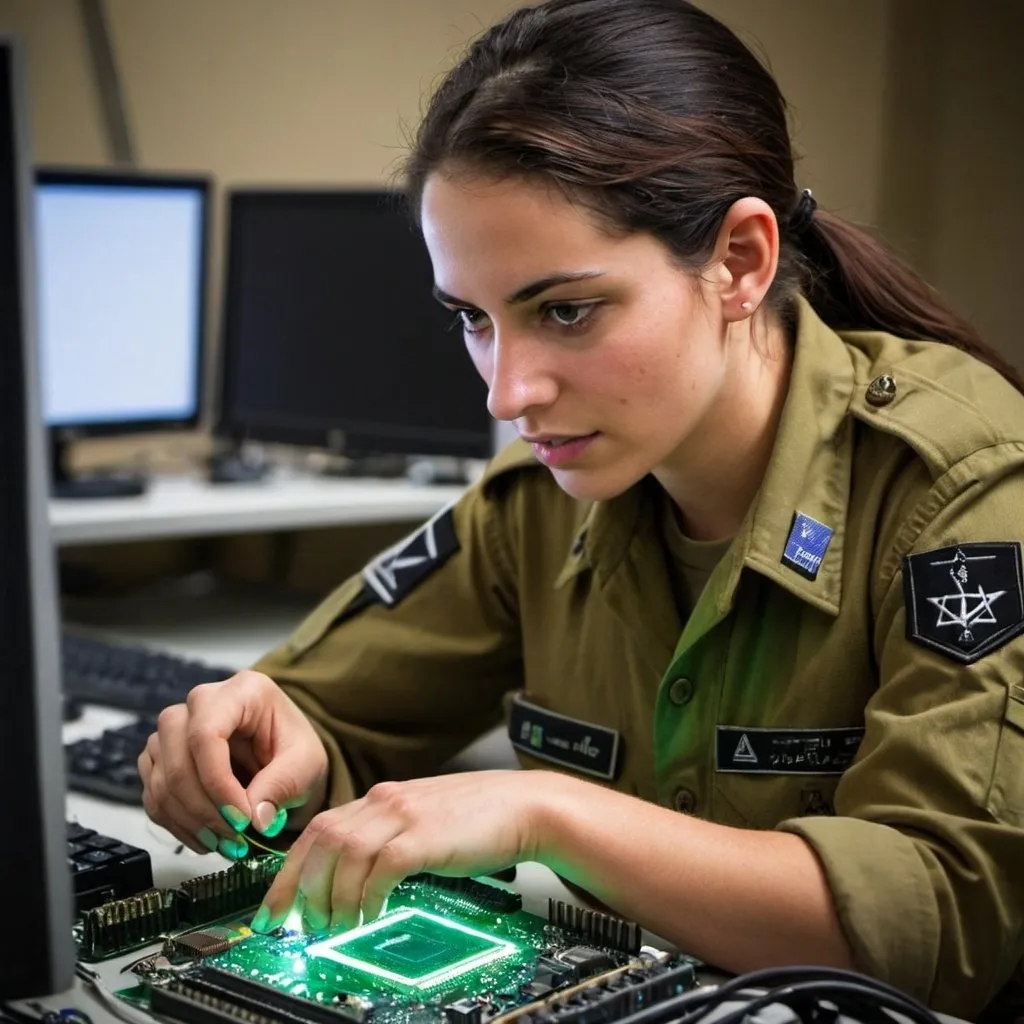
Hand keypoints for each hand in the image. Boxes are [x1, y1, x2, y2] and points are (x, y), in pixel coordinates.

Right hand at [138, 670, 328, 857]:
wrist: (284, 759)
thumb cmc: (295, 752)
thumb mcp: (307, 764)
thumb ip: (283, 785)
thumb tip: (257, 818)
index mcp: (241, 691)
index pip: (207, 732)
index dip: (217, 782)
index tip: (242, 818)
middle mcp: (200, 703)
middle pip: (178, 757)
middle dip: (204, 808)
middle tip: (234, 838)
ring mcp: (175, 730)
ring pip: (161, 780)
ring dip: (190, 821)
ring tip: (224, 843)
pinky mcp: (161, 757)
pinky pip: (154, 796)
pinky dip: (177, 825)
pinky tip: (206, 838)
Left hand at [252, 770, 545, 933]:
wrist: (526, 805)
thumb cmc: (480, 817)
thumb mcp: (422, 820)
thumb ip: (388, 837)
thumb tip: (353, 880)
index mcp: (382, 798)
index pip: (318, 830)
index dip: (288, 873)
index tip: (274, 909)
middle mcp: (386, 801)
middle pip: (321, 840)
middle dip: (302, 889)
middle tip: (302, 925)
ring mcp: (405, 815)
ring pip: (343, 854)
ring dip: (333, 898)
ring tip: (336, 927)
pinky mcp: (425, 836)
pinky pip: (380, 866)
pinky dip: (367, 895)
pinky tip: (370, 915)